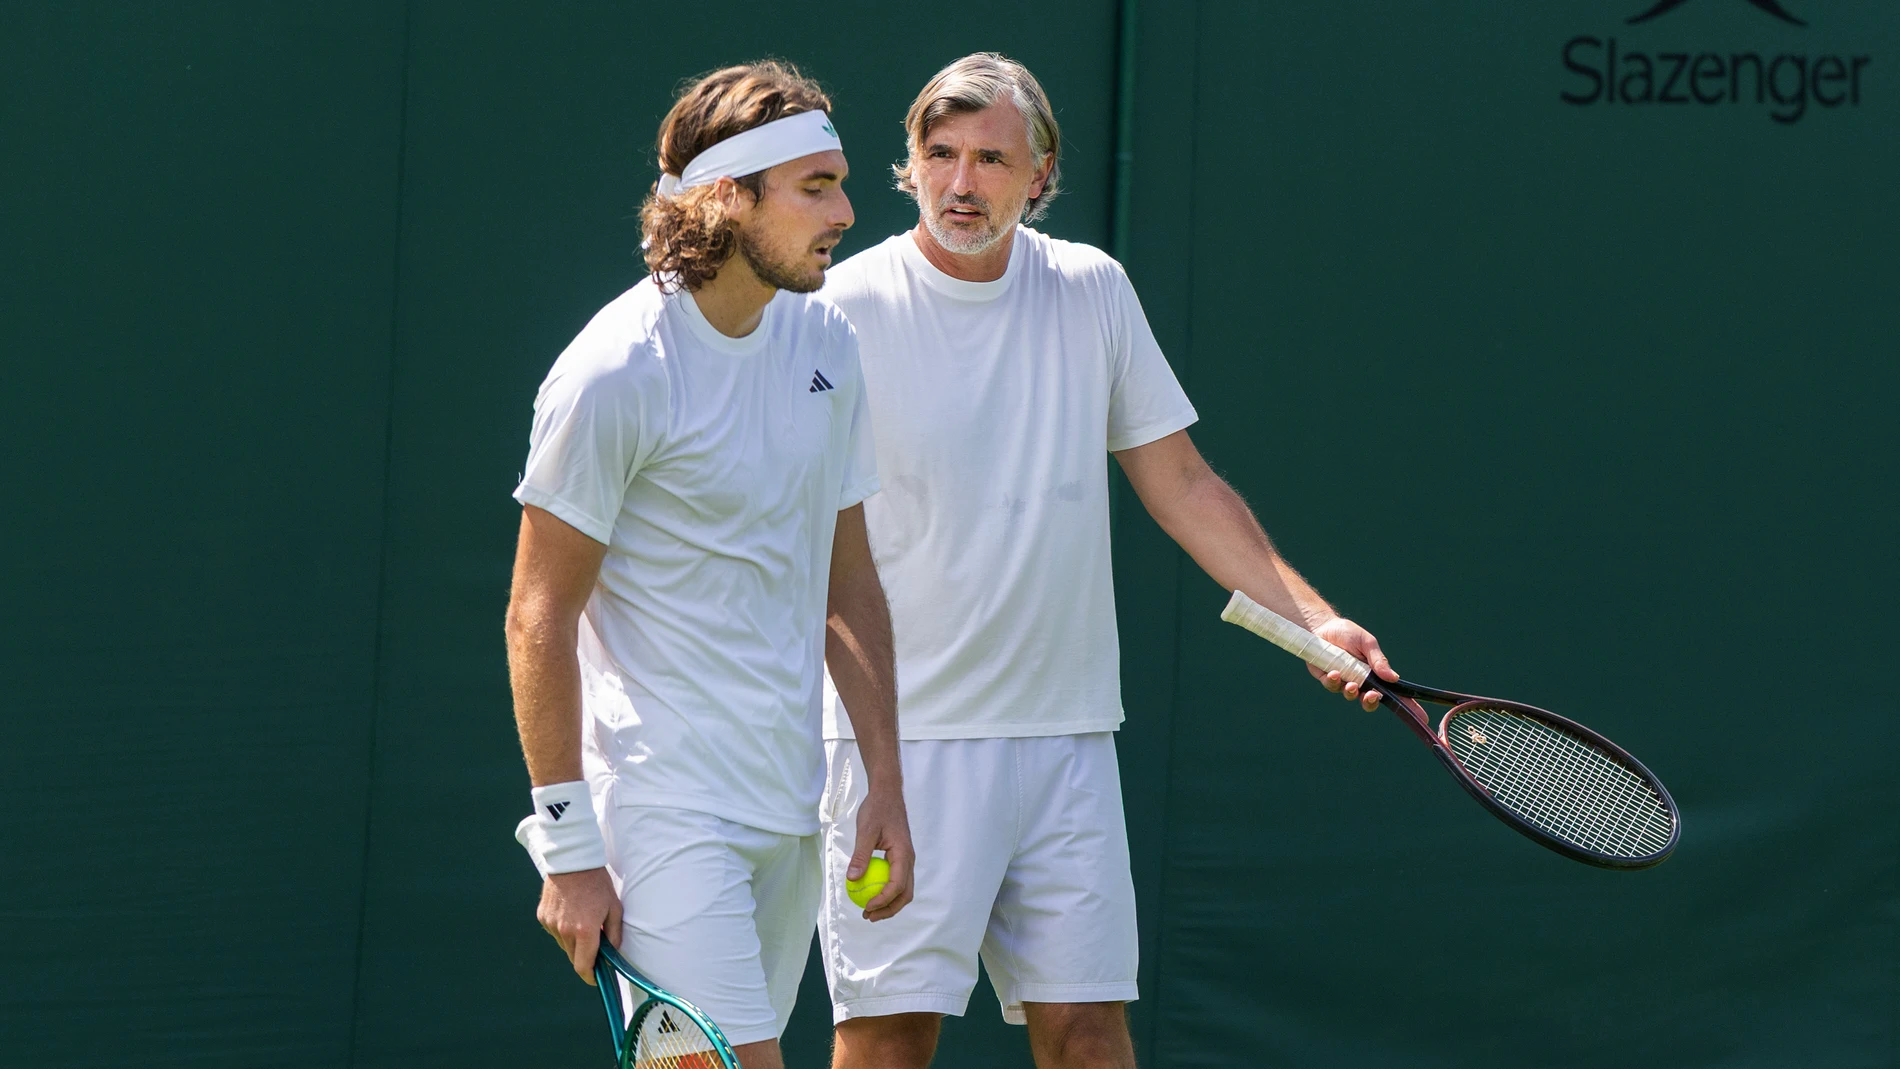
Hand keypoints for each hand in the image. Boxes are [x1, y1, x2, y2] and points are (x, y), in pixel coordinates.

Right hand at [537, 867, 621, 984]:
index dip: (590, 977)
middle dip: (585, 957)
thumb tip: (613, 953)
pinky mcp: (542, 917)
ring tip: (583, 921)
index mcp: (585, 931)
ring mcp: (551, 924)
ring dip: (573, 942)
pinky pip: (554, 932)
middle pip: (573, 958)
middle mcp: (565, 931)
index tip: (596, 978)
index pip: (583, 966)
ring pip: (563, 945)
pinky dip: (562, 930)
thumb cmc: (597, 883)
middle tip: (595, 946)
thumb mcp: (614, 907)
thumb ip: (614, 934)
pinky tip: (570, 913)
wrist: (572, 861)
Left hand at [849, 784, 915, 920]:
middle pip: (905, 894)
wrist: (887, 794)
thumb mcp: (865, 831)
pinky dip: (886, 892)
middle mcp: (909, 860)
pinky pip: (896, 881)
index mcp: (903, 854)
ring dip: (888, 904)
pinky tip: (870, 894)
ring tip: (869, 911)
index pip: (897, 885)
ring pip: (903, 890)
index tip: (866, 907)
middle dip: (888, 909)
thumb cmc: (876, 809)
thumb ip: (860, 855)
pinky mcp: (900, 858)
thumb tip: (852, 879)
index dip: (883, 900)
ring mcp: (906, 860)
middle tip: (868, 916)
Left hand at [1306, 617, 1397, 710]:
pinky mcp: (1327, 680)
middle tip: (1371, 695)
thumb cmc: (1348, 633)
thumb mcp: (1367, 643)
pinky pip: (1332, 686)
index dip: (1406, 705)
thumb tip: (1394, 678)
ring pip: (1350, 696)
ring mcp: (1344, 681)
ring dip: (1352, 692)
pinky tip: (1334, 673)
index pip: (1393, 692)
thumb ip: (1378, 660)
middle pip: (1370, 701)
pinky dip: (1334, 681)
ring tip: (1351, 684)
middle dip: (1371, 702)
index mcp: (1375, 673)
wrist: (1322, 626)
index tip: (1421, 715)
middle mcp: (1360, 680)